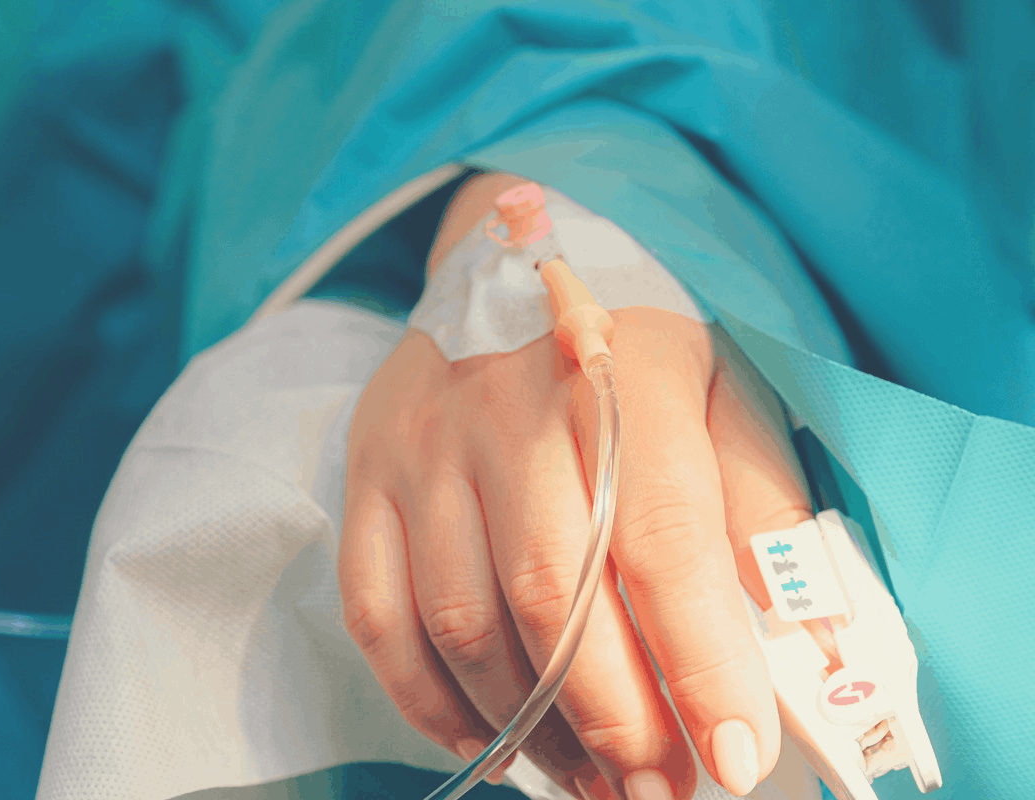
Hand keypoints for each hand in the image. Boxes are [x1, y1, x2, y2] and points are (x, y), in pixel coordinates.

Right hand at [338, 174, 812, 799]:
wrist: (506, 271)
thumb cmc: (634, 353)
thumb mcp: (725, 394)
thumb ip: (764, 506)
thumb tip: (801, 638)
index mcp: (622, 376)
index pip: (660, 536)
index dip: (700, 659)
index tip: (734, 757)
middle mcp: (506, 410)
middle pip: (551, 593)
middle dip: (615, 718)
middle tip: (660, 787)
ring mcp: (423, 447)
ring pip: (461, 620)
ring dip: (529, 726)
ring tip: (591, 777)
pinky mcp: (366, 479)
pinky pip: (378, 615)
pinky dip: (429, 701)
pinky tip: (489, 739)